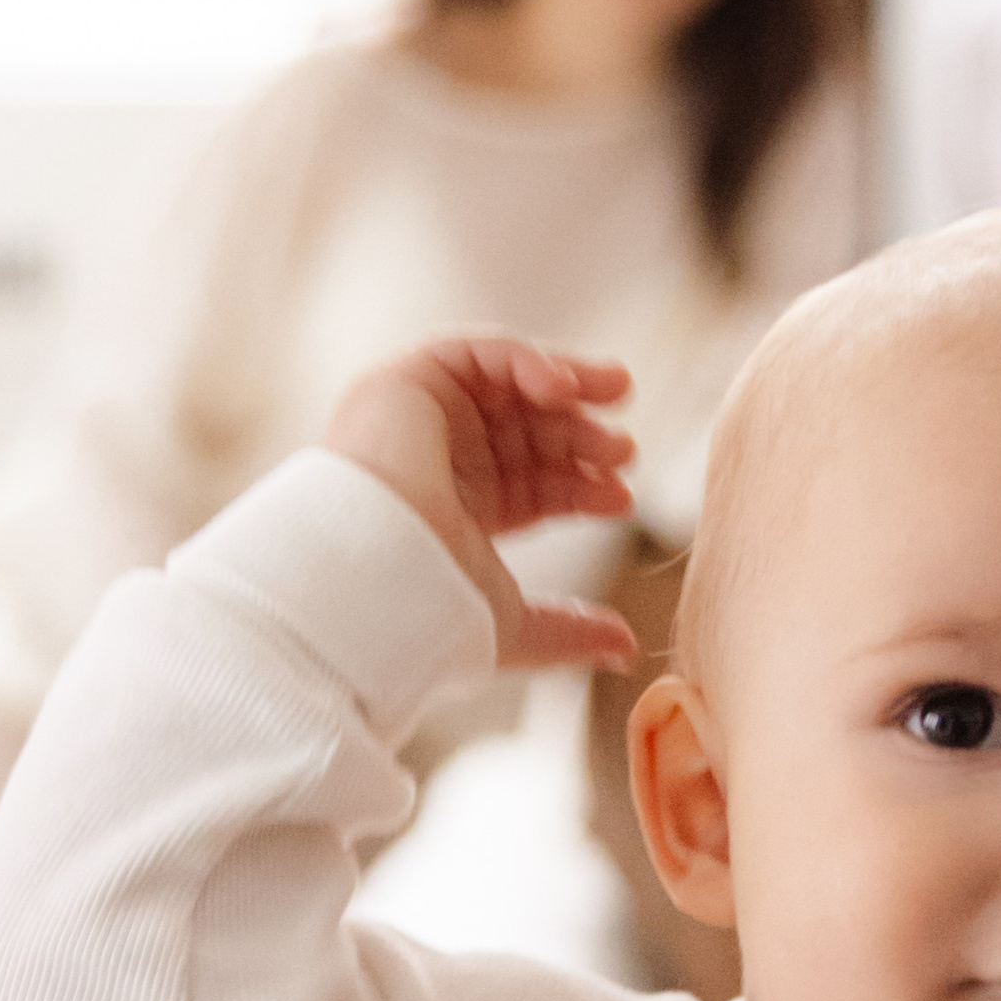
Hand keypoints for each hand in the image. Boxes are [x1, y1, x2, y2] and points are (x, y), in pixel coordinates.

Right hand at [325, 332, 640, 670]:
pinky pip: (477, 352)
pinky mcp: (405, 381)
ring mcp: (419, 418)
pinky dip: (527, 360)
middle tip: (625, 452)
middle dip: (581, 437)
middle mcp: (435, 461)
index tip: (622, 499)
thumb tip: (628, 648)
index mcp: (455, 512)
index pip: (531, 486)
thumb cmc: (430, 602)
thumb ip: (570, 631)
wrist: (372, 571)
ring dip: (569, 388)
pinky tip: (566, 388)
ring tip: (617, 395)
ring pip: (508, 388)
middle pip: (527, 435)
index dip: (579, 487)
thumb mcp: (513, 621)